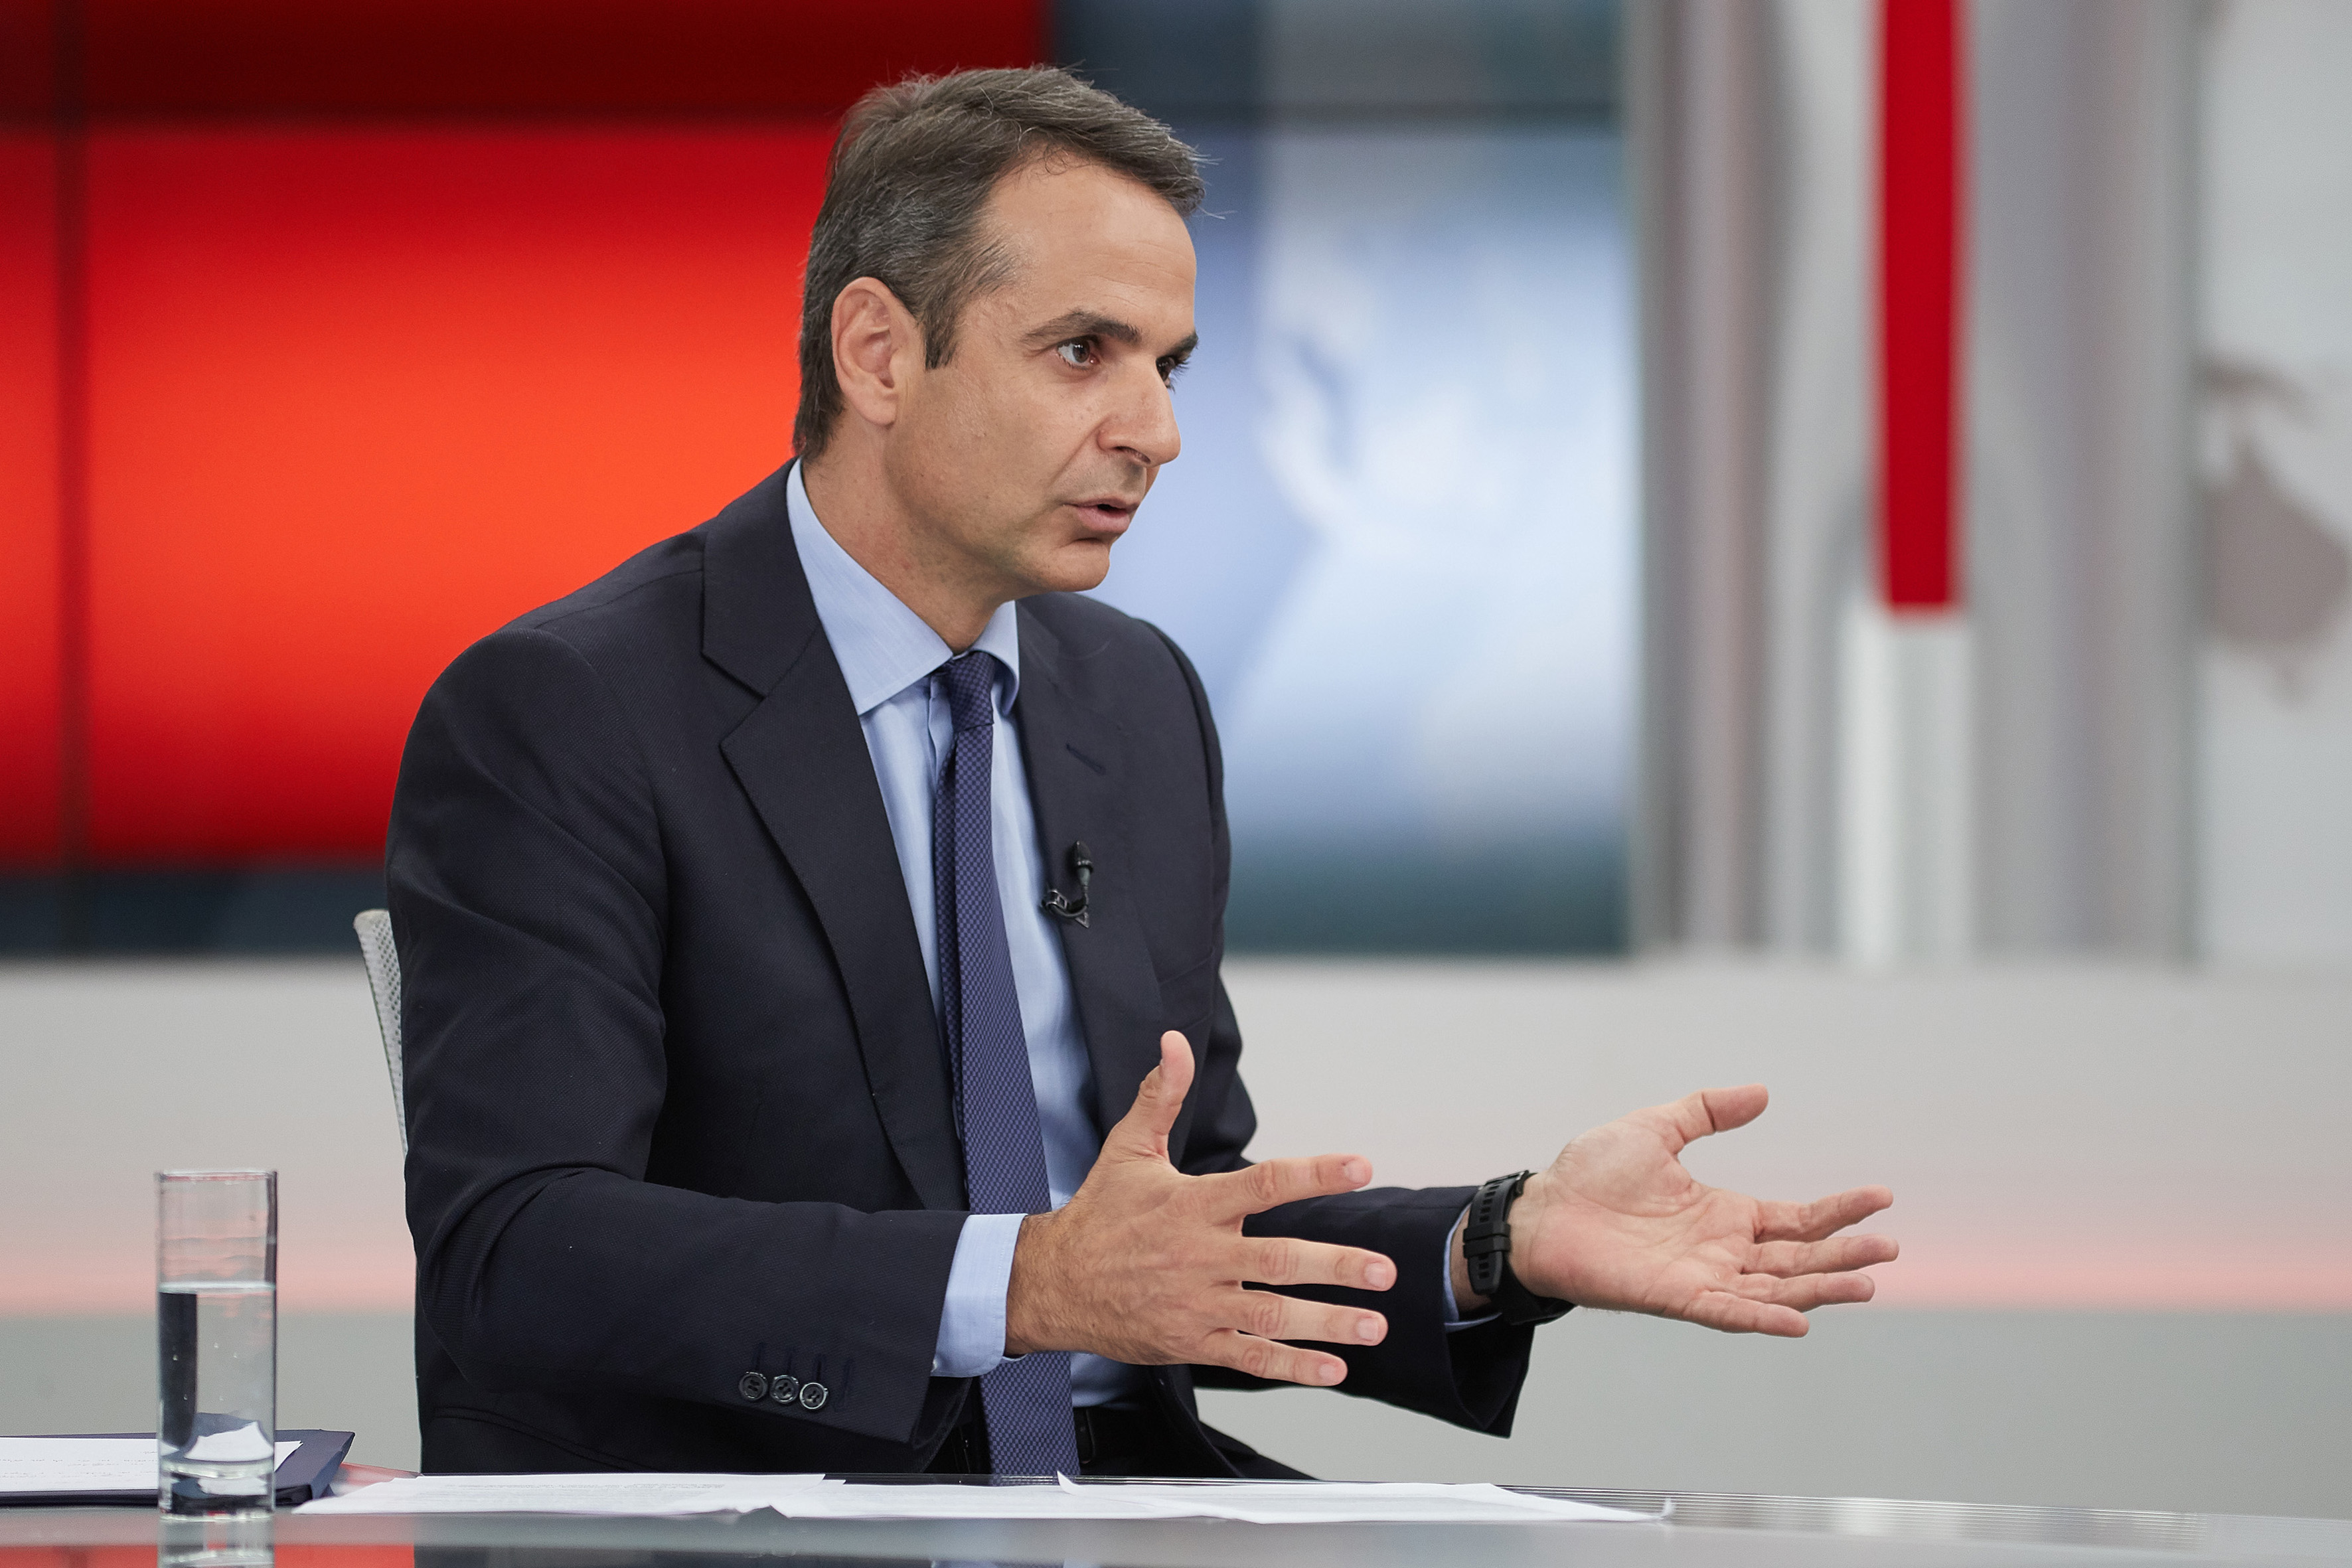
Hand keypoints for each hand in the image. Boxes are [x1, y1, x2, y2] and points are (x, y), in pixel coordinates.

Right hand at [1005, 1031, 1396, 1385]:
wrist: (1051, 1284)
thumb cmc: (1098, 1213)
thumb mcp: (1127, 1149)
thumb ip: (1160, 1096)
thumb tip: (1174, 1042)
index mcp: (1192, 1205)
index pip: (1264, 1184)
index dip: (1315, 1173)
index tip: (1361, 1166)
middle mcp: (1199, 1256)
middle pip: (1278, 1262)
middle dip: (1336, 1266)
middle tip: (1385, 1270)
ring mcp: (1196, 1304)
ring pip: (1270, 1315)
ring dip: (1327, 1322)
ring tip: (1374, 1322)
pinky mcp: (1190, 1342)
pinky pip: (1248, 1357)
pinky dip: (1292, 1367)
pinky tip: (1333, 1370)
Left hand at [1477, 1085, 1895, 1336]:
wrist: (1541, 1209)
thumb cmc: (1590, 1174)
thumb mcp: (1656, 1128)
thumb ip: (1706, 1111)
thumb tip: (1761, 1092)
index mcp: (1724, 1213)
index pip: (1797, 1218)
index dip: (1839, 1211)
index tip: (1881, 1197)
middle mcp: (1722, 1250)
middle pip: (1799, 1258)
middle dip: (1845, 1255)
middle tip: (1890, 1250)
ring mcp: (1703, 1276)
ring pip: (1776, 1289)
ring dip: (1821, 1288)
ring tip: (1868, 1284)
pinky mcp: (1675, 1297)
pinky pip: (1729, 1312)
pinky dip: (1763, 1318)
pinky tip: (1800, 1320)